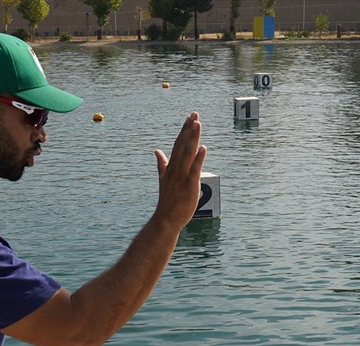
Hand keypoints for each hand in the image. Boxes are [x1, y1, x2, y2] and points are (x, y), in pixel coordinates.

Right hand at [153, 111, 206, 228]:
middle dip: (189, 129)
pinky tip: (203, 148)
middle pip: (182, 145)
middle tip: (194, 113)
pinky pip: (194, 170)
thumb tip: (156, 150)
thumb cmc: (168, 201)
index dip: (184, 130)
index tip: (190, 117)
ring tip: (197, 123)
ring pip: (187, 153)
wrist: (166, 219)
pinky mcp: (189, 186)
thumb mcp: (163, 179)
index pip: (178, 144)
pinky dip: (198, 158)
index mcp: (171, 167)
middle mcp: (175, 169)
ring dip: (192, 138)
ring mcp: (182, 177)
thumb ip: (161, 164)